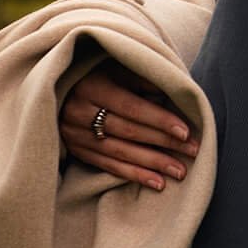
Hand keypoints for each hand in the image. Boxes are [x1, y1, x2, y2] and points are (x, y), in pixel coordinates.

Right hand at [59, 64, 197, 189]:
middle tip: (193, 151)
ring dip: (153, 164)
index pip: (131, 108)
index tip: (185, 131)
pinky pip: (108, 166)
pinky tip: (157, 183)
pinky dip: (134, 175)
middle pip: (128, 132)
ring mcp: (74, 135)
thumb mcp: (114, 64)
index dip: (159, 120)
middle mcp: (78, 113)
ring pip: (120, 153)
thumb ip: (140, 78)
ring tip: (180, 172)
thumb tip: (172, 92)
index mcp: (90, 86)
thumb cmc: (94, 70)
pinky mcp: (76, 150)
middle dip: (164, 143)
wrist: (54, 84)